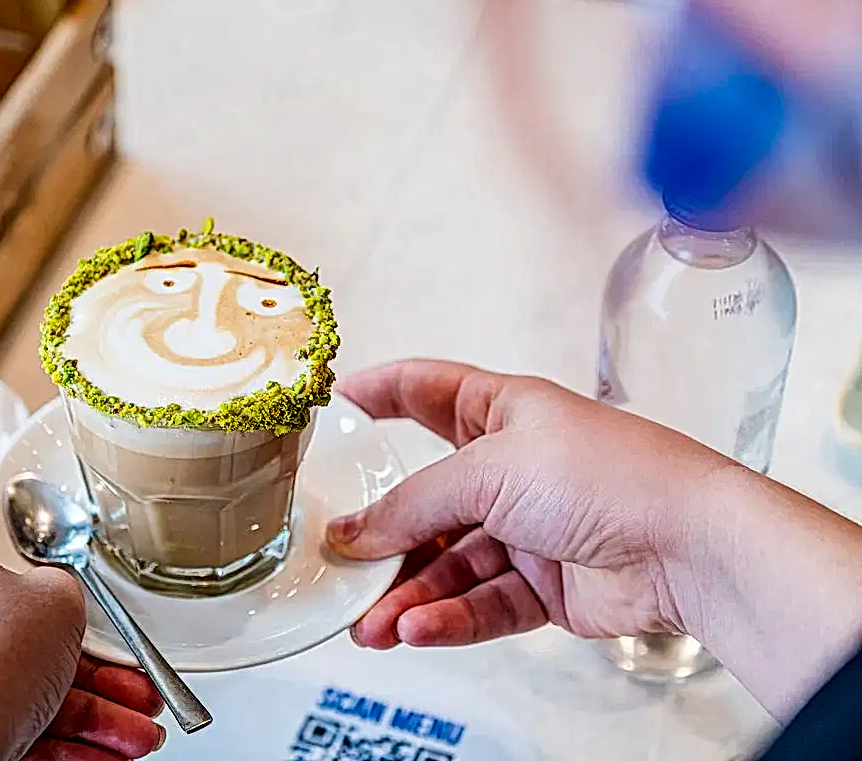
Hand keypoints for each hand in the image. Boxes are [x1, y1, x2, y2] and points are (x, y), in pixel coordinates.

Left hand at [0, 483, 164, 760]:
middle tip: (127, 668)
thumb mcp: (58, 604)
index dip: (6, 504)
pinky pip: (10, 720)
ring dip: (91, 704)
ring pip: (23, 677)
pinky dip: (62, 736)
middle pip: (18, 614)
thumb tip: (61, 600)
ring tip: (134, 728)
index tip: (35, 513)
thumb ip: (66, 587)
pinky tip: (108, 753)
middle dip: (88, 650)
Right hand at [326, 360, 861, 718]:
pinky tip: (416, 627)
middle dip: (382, 534)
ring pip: (449, 564)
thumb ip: (413, 503)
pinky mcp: (544, 586)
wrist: (689, 548)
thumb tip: (356, 531)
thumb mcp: (489, 470)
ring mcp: (528, 529)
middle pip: (428, 500)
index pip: (426, 392)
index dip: (379, 394)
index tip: (332, 405)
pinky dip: (447, 618)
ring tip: (371, 624)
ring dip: (408, 594)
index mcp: (504, 412)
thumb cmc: (610, 476)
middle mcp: (513, 469)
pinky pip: (480, 603)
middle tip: (339, 558)